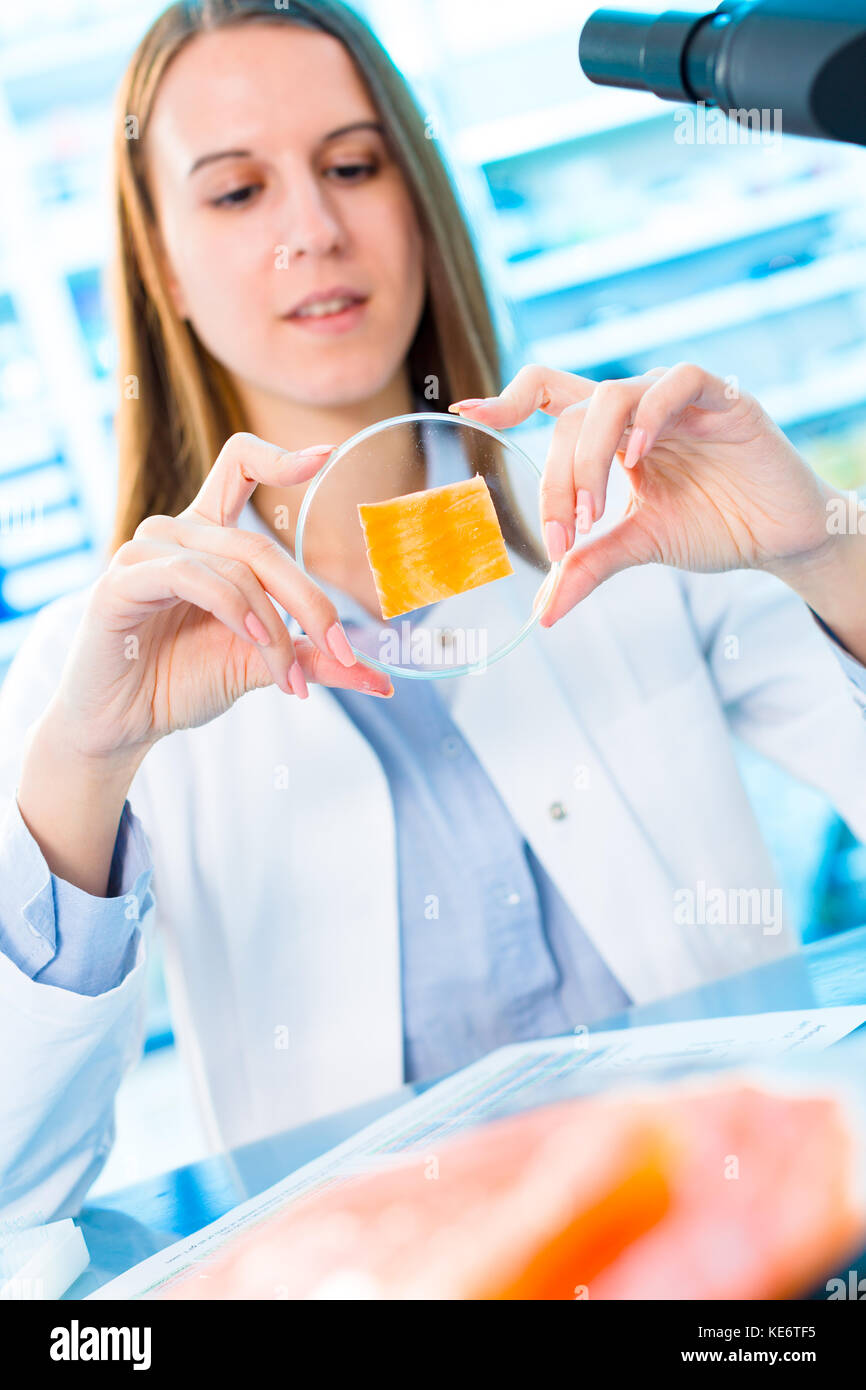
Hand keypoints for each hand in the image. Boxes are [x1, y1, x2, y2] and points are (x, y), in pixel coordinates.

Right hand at [49, 432, 392, 760]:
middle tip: (340, 651)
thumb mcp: (261, 665)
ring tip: (287, 677)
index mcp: (208, 537)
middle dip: (311, 602)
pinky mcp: (122, 580)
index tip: (325, 456)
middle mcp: (176, 533)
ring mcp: (144, 552)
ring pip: (236, 568)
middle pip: (260, 546)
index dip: (279, 455)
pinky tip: (254, 638)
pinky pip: (193, 577)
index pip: (239, 466)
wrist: (124, 724)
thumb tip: (382, 683)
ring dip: (274, 627)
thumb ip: (314, 659)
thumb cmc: (182, 682)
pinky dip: (234, 609)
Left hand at [451, 363, 838, 625]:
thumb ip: (589, 564)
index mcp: (614, 434)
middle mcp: (639, 409)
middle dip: (557, 480)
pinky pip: (677, 382)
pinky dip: (649, 414)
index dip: (509, 396)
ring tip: (594, 514)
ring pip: (612, 396)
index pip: (552, 396)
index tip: (466, 409)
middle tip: (565, 536)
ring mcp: (679, 399)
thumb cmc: (713, 527)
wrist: (781, 539)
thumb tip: (543, 612)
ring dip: (590, 458)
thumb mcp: (640, 546)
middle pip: (573, 417)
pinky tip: (638, 455)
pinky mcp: (723, 398)